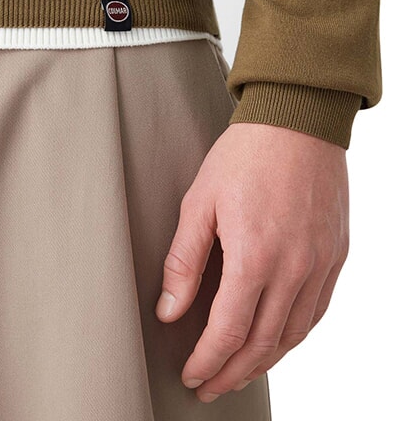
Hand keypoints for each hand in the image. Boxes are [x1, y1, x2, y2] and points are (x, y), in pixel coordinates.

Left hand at [155, 121, 349, 402]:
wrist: (297, 120)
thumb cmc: (244, 155)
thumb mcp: (199, 202)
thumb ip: (184, 261)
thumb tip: (170, 310)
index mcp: (255, 256)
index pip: (229, 332)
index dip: (207, 362)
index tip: (192, 375)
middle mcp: (294, 268)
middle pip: (263, 344)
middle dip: (231, 373)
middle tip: (210, 386)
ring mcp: (320, 263)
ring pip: (293, 334)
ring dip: (264, 362)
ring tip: (238, 372)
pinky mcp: (335, 254)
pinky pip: (317, 310)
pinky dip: (294, 335)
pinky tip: (277, 339)